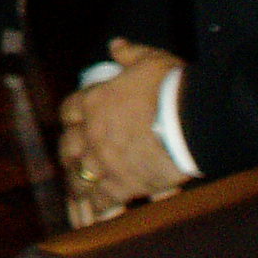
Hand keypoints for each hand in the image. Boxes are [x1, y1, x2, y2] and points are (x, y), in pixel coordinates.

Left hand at [59, 39, 191, 222]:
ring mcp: (104, 160)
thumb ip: (130, 54)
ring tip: (76, 192)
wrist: (189, 121)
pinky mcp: (122, 184)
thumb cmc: (171, 87)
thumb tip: (116, 45)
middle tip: (71, 158)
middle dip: (68, 153)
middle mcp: (92, 132)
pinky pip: (102, 199)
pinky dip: (97, 206)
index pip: (69, 110)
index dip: (71, 117)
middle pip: (68, 146)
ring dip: (77, 183)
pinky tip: (96, 212)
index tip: (73, 121)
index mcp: (94, 102)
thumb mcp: (150, 60)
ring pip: (79, 176)